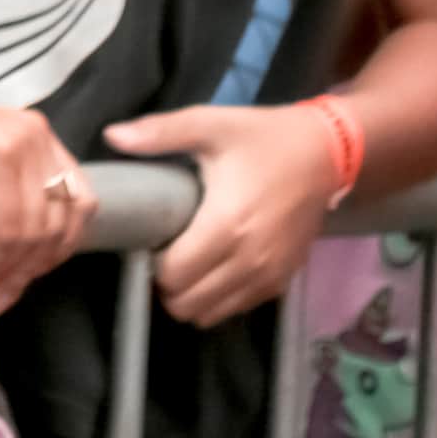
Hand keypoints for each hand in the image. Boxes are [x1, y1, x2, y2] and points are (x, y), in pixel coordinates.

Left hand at [105, 101, 344, 324]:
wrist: (324, 154)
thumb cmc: (261, 138)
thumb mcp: (209, 124)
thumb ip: (159, 133)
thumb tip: (112, 136)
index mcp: (226, 227)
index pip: (173, 276)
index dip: (151, 263)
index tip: (148, 240)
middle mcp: (249, 261)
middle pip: (189, 304)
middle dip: (166, 286)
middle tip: (162, 253)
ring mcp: (270, 277)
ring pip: (213, 314)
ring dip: (192, 296)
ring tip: (185, 262)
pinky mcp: (283, 282)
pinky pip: (239, 308)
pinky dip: (219, 298)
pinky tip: (213, 268)